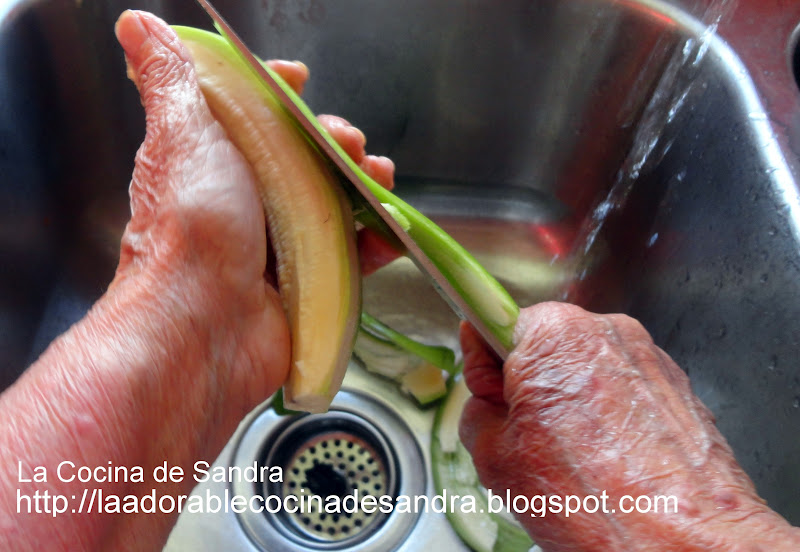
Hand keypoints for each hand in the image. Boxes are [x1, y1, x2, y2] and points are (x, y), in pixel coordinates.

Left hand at [112, 10, 397, 413]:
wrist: (204, 326)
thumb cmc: (190, 229)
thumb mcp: (183, 136)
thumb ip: (170, 80)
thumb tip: (136, 26)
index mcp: (215, 162)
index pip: (252, 115)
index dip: (280, 94)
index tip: (298, 82)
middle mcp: (246, 202)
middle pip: (304, 157)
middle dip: (335, 140)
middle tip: (347, 143)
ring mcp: (280, 244)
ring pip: (334, 202)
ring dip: (365, 184)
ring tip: (379, 179)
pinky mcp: (308, 282)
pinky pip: (353, 254)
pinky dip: (377, 239)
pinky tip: (391, 229)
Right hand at [459, 302, 799, 550]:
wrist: (685, 543)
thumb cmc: (597, 503)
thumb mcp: (494, 460)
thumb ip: (475, 410)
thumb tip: (486, 400)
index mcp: (552, 335)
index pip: (494, 324)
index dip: (486, 367)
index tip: (491, 394)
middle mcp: (603, 329)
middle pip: (543, 346)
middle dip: (531, 386)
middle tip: (531, 440)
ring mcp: (646, 353)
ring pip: (584, 366)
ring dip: (572, 401)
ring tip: (578, 458)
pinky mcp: (675, 381)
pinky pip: (622, 385)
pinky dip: (610, 414)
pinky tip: (611, 459)